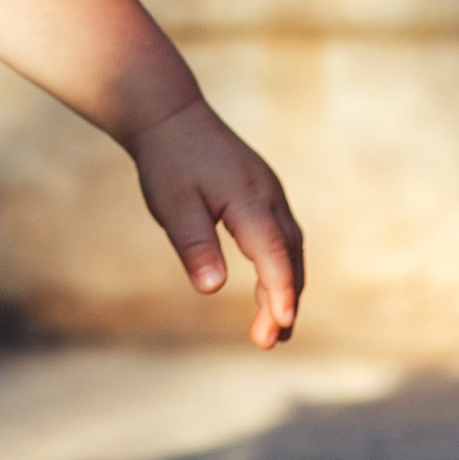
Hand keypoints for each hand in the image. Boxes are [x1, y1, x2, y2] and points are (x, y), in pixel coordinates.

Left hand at [131, 100, 303, 346]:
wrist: (170, 117)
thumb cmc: (168, 162)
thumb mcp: (173, 206)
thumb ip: (195, 244)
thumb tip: (212, 289)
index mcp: (247, 199)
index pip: (273, 251)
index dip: (280, 289)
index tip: (282, 324)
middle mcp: (267, 196)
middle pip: (288, 256)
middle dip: (284, 301)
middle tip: (268, 342)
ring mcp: (269, 194)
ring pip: (290, 249)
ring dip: (286, 288)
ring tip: (274, 331)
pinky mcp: (263, 196)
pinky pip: (282, 238)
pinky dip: (281, 268)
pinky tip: (271, 291)